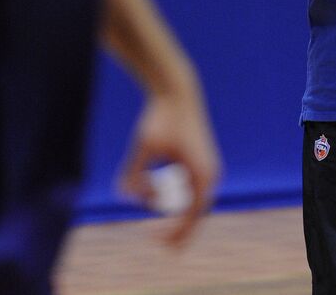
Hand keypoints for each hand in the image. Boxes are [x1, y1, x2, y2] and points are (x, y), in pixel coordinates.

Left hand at [118, 88, 221, 246]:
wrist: (177, 91)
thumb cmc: (161, 117)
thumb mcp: (143, 146)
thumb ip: (132, 173)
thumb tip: (125, 197)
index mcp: (202, 174)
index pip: (191, 215)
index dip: (174, 231)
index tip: (154, 239)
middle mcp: (210, 173)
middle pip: (193, 212)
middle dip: (175, 227)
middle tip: (157, 243)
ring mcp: (207, 167)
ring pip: (188, 198)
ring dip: (166, 200)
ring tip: (141, 190)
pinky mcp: (199, 161)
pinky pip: (186, 186)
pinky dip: (168, 189)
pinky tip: (150, 183)